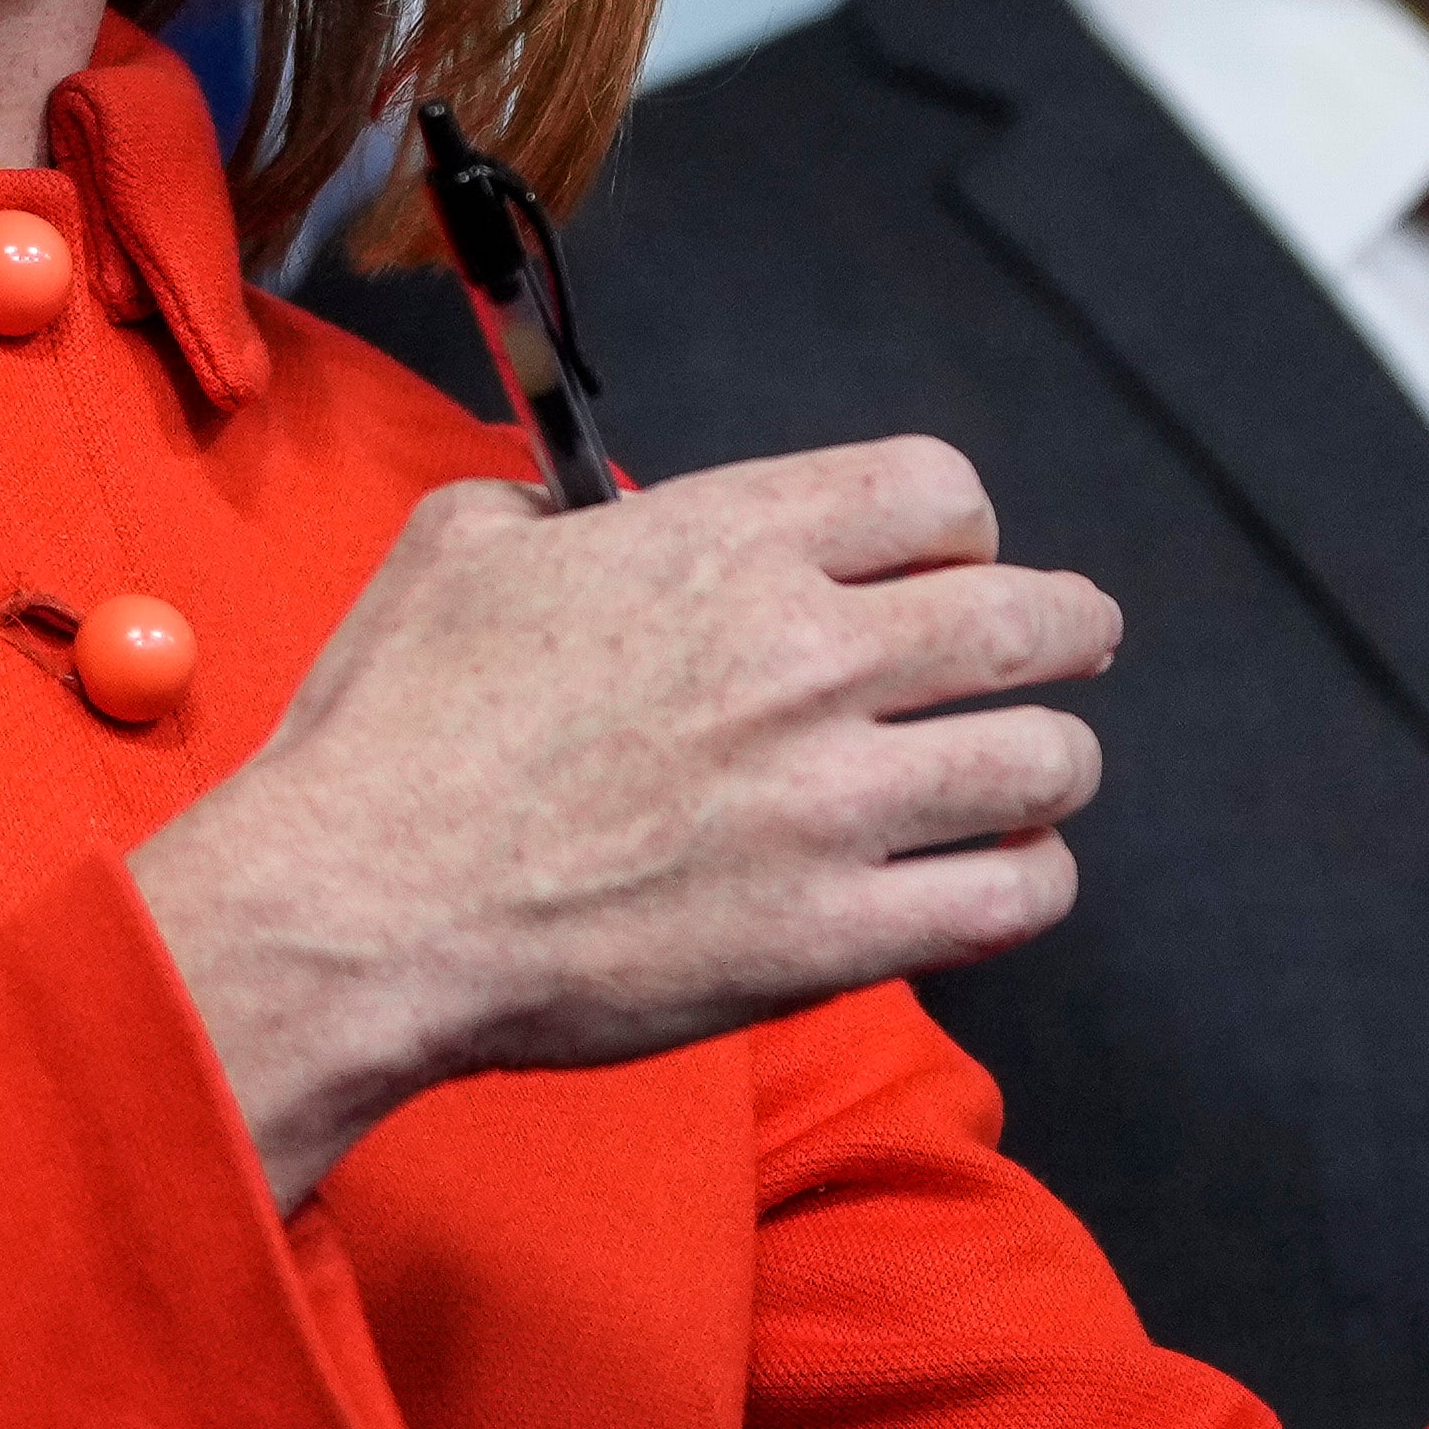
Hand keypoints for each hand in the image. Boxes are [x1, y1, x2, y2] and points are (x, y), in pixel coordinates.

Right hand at [130, 439, 1119, 1199]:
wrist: (356, 909)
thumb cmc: (390, 736)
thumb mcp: (457, 549)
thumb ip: (549, 506)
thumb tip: (579, 513)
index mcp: (725, 545)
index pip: (938, 492)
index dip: (961, 527)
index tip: (951, 562)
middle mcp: (802, 657)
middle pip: (1031, 617)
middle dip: (1067, 628)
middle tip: (1071, 645)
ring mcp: (826, 802)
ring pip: (1046, 760)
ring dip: (1051, 764)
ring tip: (1031, 779)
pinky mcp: (826, 936)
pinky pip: (1008, 899)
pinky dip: (1024, 882)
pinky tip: (996, 878)